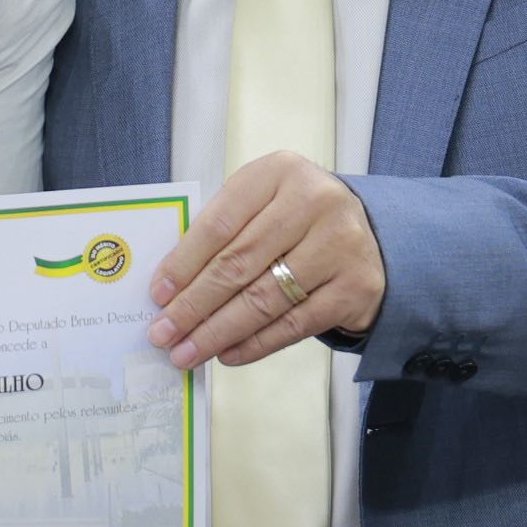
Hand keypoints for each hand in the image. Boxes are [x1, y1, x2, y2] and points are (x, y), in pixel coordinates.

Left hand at [147, 153, 385, 370]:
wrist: (368, 236)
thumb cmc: (297, 220)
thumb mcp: (263, 205)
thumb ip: (224, 233)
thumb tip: (171, 288)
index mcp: (280, 172)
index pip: (220, 223)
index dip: (184, 263)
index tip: (157, 295)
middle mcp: (314, 202)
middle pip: (239, 263)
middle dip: (194, 305)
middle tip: (163, 333)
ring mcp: (339, 245)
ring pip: (264, 299)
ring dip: (218, 332)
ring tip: (186, 352)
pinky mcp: (354, 287)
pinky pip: (293, 324)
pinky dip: (255, 344)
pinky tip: (226, 354)